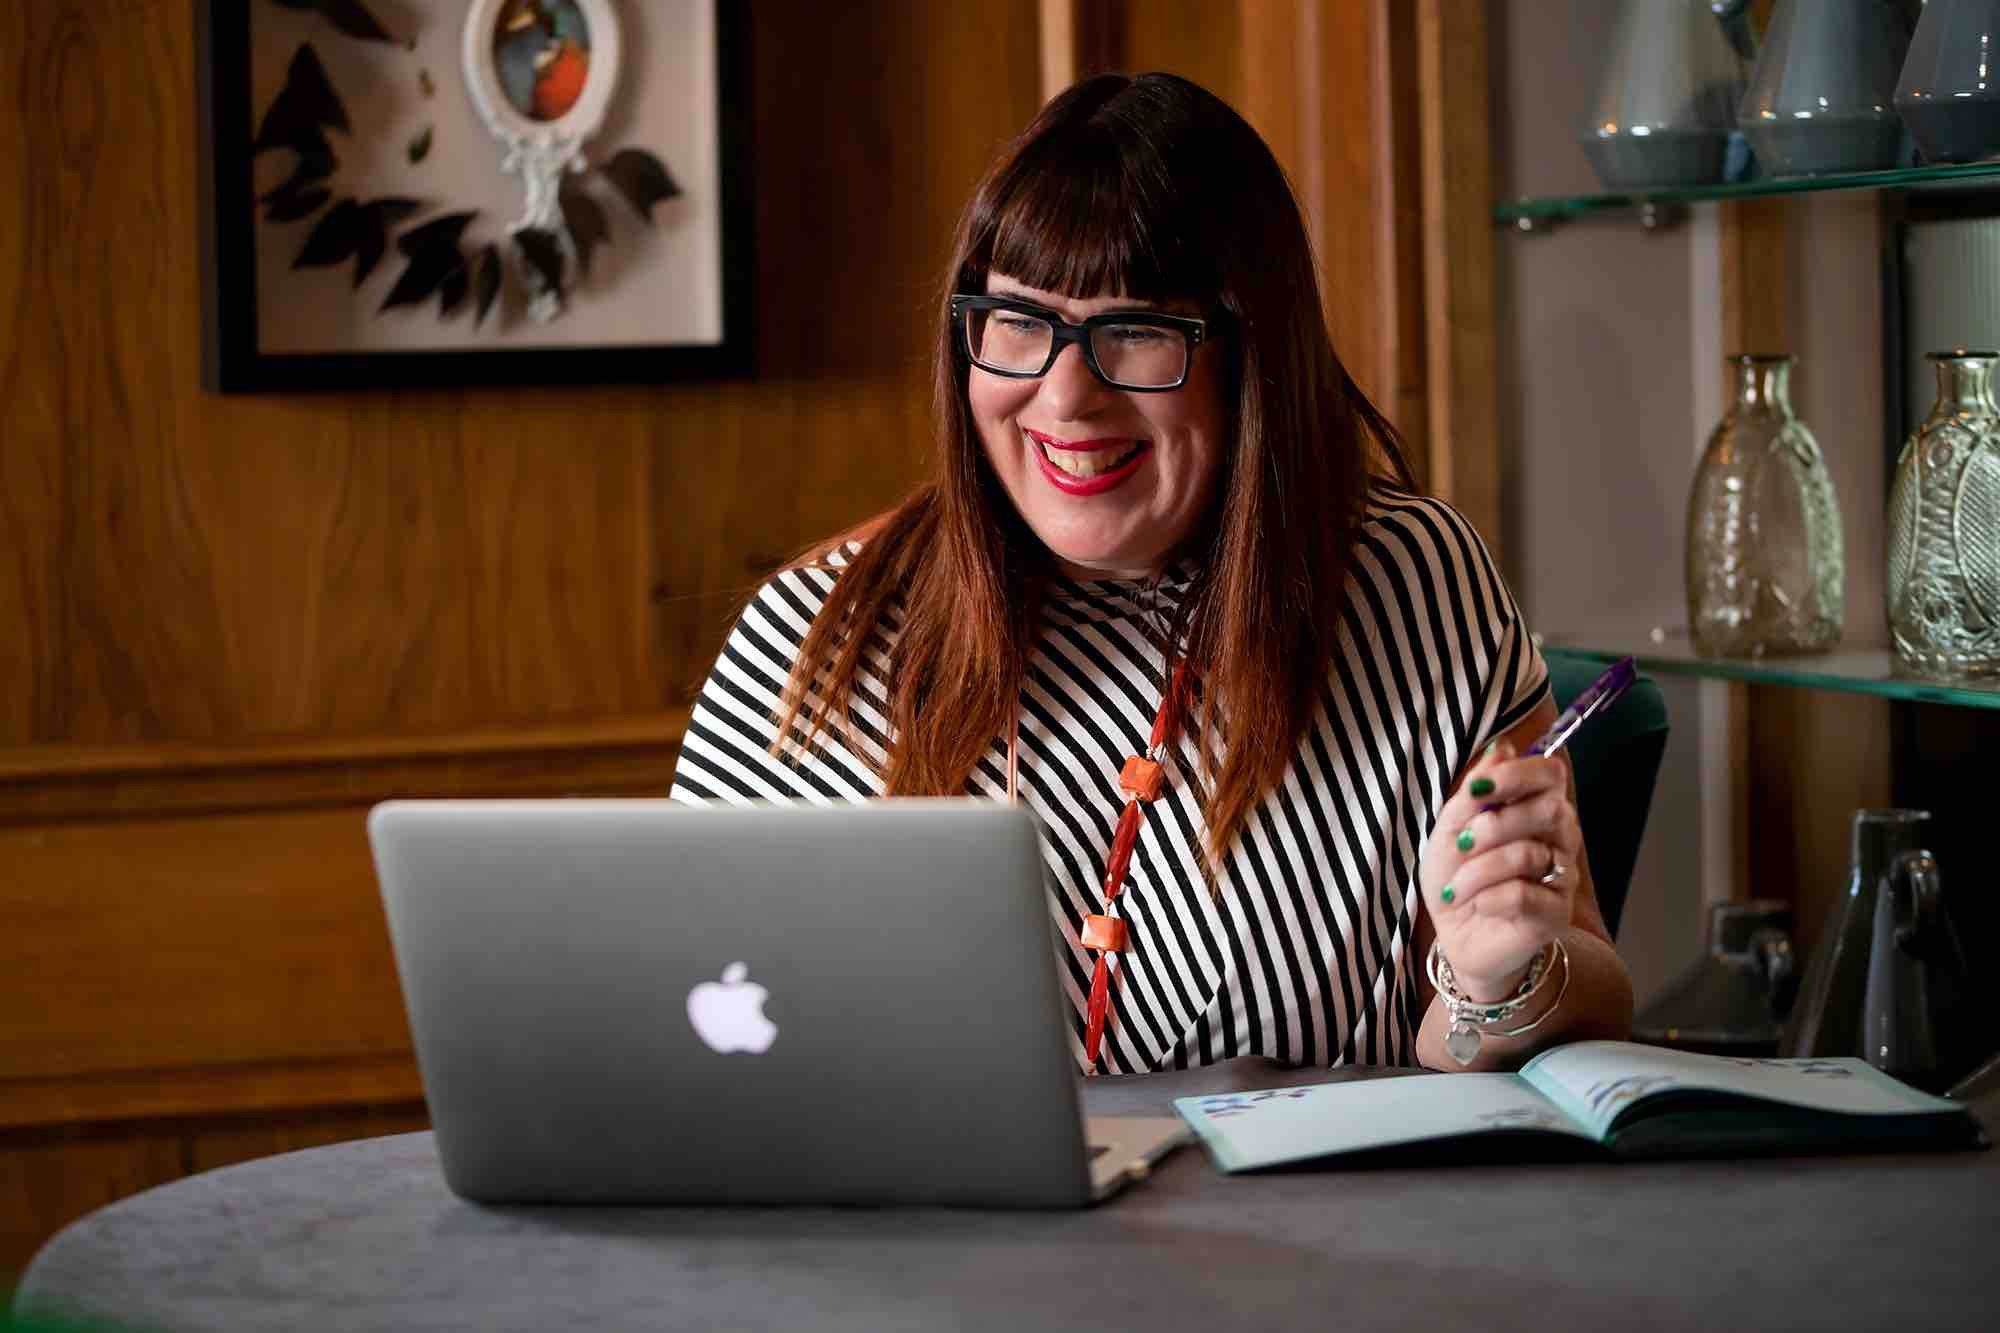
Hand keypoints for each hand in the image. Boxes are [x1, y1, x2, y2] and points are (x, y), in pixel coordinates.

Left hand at [1420, 740, 1581, 1000]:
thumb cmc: (1457, 877)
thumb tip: (1500, 748)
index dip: (1518, 773)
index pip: (1550, 774)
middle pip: (1551, 810)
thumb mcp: (1450, 831)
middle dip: (1496, 823)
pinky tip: (1478, 905)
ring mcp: (1562, 877)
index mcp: (1535, 809)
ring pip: (1528, 855)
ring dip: (1478, 870)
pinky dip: (1488, 898)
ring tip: (1456, 888)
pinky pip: (1523, 894)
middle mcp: (1559, 839)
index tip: (1479, 787)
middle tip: (1462, 842)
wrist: (1457, 937)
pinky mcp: (1556, 914)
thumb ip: (1473, 794)